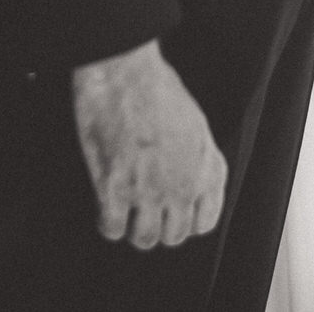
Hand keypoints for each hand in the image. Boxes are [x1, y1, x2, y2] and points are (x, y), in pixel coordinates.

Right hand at [72, 40, 227, 250]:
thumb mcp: (195, 124)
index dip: (189, 220)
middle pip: (175, 235)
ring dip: (134, 230)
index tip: (176, 214)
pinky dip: (108, 224)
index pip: (207, 220)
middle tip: (146, 213)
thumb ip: (196, 158)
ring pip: (145, 239)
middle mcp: (183, 185)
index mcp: (207, 168)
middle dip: (160, 226)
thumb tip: (188, 175)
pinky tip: (106, 209)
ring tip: (126, 215)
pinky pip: (113, 229)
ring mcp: (150, 192)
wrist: (126, 75)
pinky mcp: (114, 190)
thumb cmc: (158, 88)